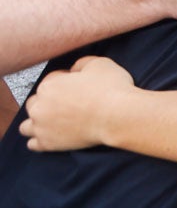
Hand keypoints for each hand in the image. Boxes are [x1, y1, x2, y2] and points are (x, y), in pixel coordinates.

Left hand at [20, 56, 135, 150]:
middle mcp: (39, 107)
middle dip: (47, 101)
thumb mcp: (99, 63)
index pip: (51, 80)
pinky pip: (33, 144)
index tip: (77, 86)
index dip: (65, 80)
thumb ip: (81, 64)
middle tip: (67, 104)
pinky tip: (53, 135)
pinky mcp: (48, 144)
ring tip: (55, 121)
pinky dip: (40, 139)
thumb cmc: (111, 89)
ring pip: (26, 126)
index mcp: (49, 85)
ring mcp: (41, 127)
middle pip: (35, 102)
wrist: (118, 116)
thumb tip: (74, 71)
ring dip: (38, 122)